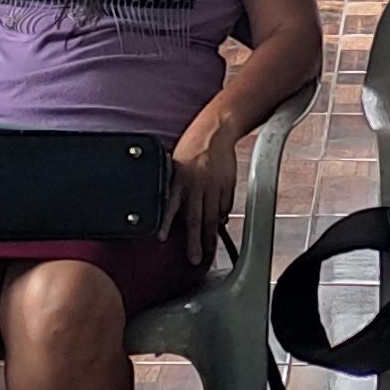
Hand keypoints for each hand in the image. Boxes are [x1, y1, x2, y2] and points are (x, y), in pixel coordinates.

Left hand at [168, 119, 239, 255]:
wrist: (216, 130)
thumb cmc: (192, 146)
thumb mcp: (177, 164)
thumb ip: (176, 187)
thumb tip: (175, 212)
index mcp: (180, 178)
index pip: (171, 205)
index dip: (165, 222)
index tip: (161, 238)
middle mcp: (196, 184)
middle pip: (196, 218)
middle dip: (196, 242)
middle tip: (195, 259)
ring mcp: (214, 186)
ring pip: (212, 217)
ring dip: (211, 237)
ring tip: (209, 252)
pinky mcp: (228, 185)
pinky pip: (224, 207)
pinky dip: (221, 218)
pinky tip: (219, 226)